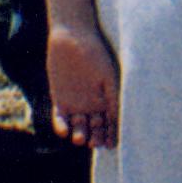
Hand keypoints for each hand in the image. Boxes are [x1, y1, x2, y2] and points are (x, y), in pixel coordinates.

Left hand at [47, 23, 117, 149]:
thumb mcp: (109, 77)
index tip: (112, 145)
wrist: (73, 37)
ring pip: (78, 127)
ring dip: (80, 135)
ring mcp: (76, 104)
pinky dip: (61, 126)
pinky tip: (64, 131)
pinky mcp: (60, 100)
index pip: (111, 122)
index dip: (112, 134)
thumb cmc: (96, 54)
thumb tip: (121, 120)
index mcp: (108, 99)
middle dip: (96, 137)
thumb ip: (114, 98)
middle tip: (95, 143)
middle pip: (95, 128)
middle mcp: (93, 104)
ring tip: (80, 139)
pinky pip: (60, 119)